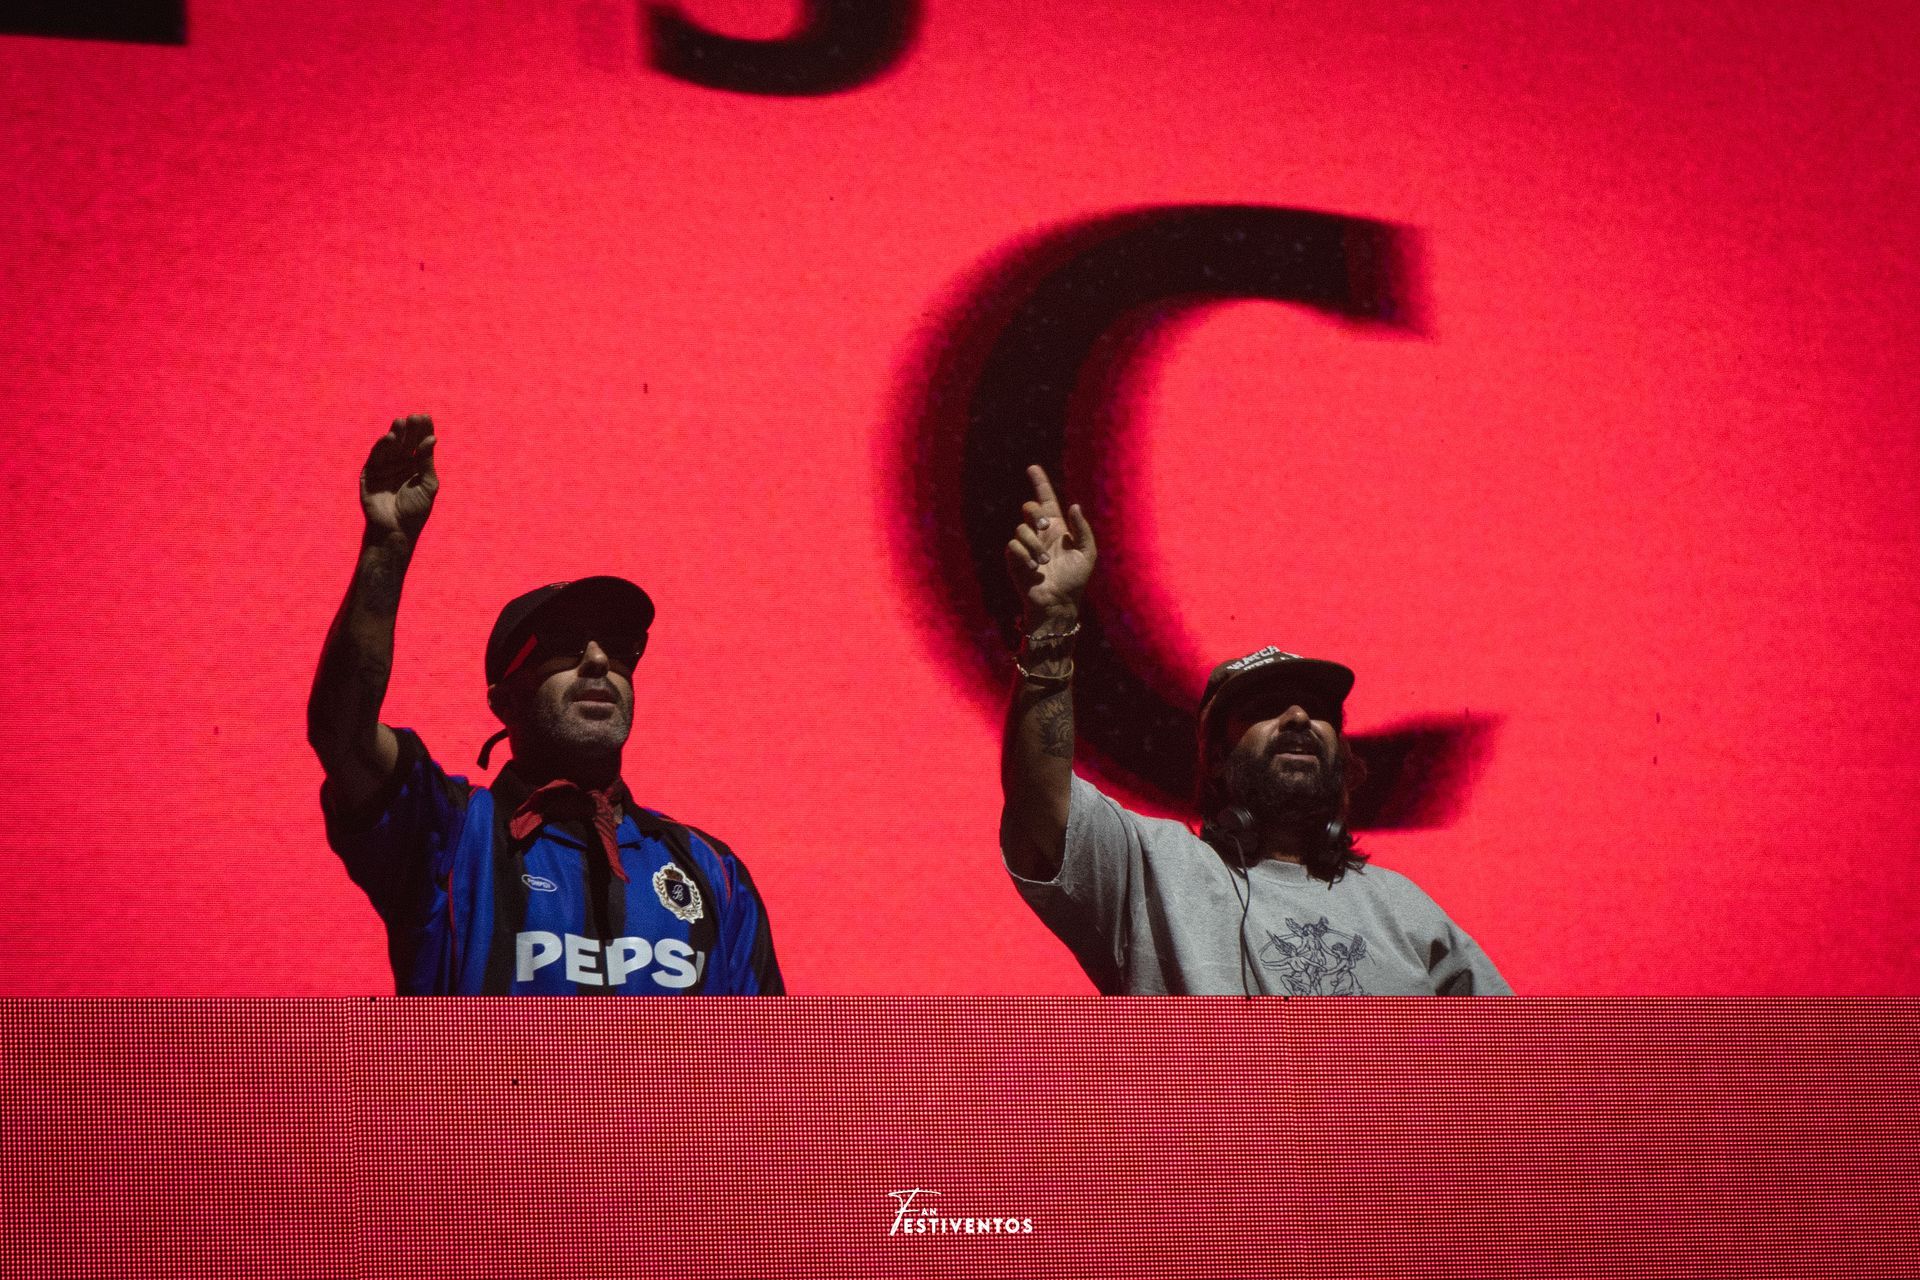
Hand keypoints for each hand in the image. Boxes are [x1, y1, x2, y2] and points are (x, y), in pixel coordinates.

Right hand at [360, 414, 438, 540]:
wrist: (396, 530)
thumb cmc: (415, 511)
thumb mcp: (427, 484)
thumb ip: (427, 462)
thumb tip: (432, 438)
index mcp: (415, 466)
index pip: (419, 444)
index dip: (423, 431)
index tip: (426, 416)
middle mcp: (399, 464)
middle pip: (405, 441)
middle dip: (410, 429)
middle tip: (415, 416)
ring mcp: (384, 468)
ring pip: (390, 446)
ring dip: (396, 433)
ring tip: (402, 422)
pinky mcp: (369, 474)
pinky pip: (376, 456)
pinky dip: (382, 446)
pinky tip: (390, 437)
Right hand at [1004, 465, 1095, 623]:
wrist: (1058, 603)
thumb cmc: (1075, 580)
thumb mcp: (1087, 553)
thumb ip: (1082, 529)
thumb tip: (1073, 506)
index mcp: (1057, 528)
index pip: (1046, 500)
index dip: (1040, 483)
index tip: (1033, 467)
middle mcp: (1040, 533)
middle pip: (1029, 508)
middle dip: (1035, 513)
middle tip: (1045, 525)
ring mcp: (1026, 546)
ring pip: (1021, 529)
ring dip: (1034, 545)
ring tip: (1043, 562)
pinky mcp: (1015, 559)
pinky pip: (1013, 546)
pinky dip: (1025, 556)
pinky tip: (1034, 570)